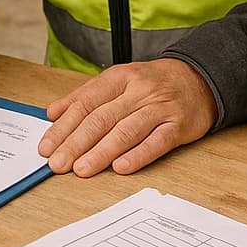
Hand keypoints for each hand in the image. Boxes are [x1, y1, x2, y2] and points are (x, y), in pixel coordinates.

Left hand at [41, 59, 216, 176]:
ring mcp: (159, 108)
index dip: (64, 127)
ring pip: (126, 131)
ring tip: (81, 169)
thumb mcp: (118, 80)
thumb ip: (85, 95)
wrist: (199, 78)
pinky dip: (138, 155)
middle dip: (76, 143)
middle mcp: (138, 91)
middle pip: (101, 118)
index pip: (85, 103)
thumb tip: (52, 113)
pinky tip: (121, 167)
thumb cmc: (152, 83)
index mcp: (119, 77)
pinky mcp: (179, 125)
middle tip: (58, 164)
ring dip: (101, 152)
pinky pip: (157, 142)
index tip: (46, 147)